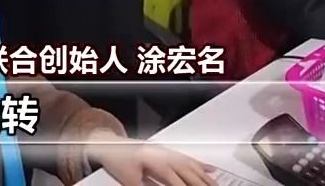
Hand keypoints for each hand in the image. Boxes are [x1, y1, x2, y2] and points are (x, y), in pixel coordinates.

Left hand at [85, 133, 215, 185]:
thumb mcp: (127, 179)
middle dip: (203, 185)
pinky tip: (212, 170)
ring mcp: (167, 153)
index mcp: (157, 162)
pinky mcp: (166, 152)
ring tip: (217, 185)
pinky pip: (188, 159)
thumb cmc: (116, 159)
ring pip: (192, 166)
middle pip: (190, 174)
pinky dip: (202, 165)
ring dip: (206, 177)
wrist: (107, 144)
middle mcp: (165, 155)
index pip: (178, 183)